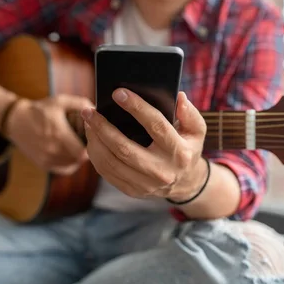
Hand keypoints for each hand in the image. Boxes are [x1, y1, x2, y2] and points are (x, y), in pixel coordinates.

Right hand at [5, 94, 92, 174]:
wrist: (16, 121)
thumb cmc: (40, 110)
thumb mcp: (60, 101)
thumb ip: (80, 103)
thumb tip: (96, 109)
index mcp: (59, 134)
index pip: (83, 151)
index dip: (91, 145)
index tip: (91, 137)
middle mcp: (53, 149)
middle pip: (80, 158)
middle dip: (86, 150)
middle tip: (87, 140)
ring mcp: (47, 159)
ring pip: (73, 164)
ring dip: (78, 156)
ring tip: (77, 144)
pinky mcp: (44, 164)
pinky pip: (65, 169)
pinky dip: (71, 162)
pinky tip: (71, 152)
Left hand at [81, 89, 207, 201]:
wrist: (185, 183)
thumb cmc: (187, 148)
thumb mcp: (196, 131)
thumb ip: (190, 113)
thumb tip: (179, 97)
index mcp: (179, 152)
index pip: (156, 125)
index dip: (136, 107)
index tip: (118, 93)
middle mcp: (162, 171)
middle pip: (124, 148)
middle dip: (103, 127)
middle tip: (89, 110)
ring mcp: (146, 184)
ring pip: (111, 162)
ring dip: (94, 140)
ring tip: (87, 122)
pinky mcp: (133, 191)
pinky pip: (107, 173)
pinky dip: (95, 154)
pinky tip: (92, 139)